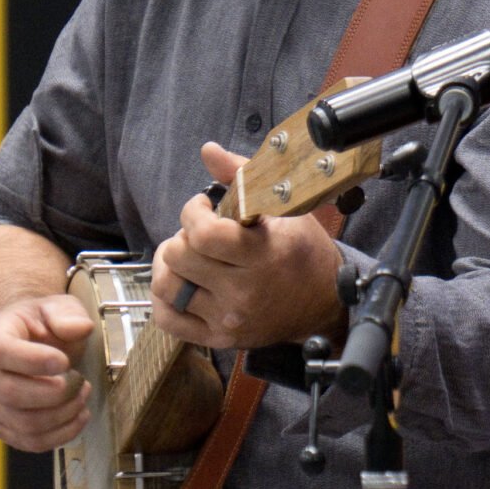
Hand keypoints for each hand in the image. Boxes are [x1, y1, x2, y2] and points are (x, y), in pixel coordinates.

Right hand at [0, 294, 94, 451]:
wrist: (27, 343)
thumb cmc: (42, 325)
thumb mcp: (58, 307)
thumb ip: (68, 314)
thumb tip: (79, 328)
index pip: (1, 351)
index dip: (33, 360)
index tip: (64, 362)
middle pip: (9, 393)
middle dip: (55, 392)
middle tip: (80, 382)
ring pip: (22, 423)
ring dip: (62, 415)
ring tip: (82, 397)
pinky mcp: (1, 425)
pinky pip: (29, 441)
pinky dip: (60, 435)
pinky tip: (77, 417)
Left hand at [149, 141, 342, 348]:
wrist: (325, 304)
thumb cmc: (305, 253)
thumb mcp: (286, 209)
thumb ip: (243, 176)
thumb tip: (208, 150)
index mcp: (263, 255)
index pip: (203, 234)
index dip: (193, 212)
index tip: (204, 207)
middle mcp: (244, 291)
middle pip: (179, 257)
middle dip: (182, 235)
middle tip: (199, 233)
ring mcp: (229, 318)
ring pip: (167, 287)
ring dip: (169, 265)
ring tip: (187, 257)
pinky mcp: (219, 338)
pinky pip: (168, 320)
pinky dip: (165, 300)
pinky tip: (182, 283)